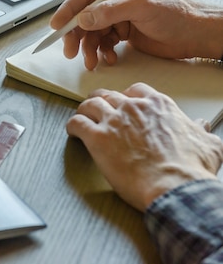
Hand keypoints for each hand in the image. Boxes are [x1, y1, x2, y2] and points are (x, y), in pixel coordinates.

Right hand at [50, 0, 222, 69]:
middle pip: (84, 16)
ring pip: (92, 32)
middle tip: (70, 51)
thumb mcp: (142, 7)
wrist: (196, 33)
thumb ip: (110, 11)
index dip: (68, 11)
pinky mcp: (122, 31)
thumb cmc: (176, 13)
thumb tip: (84, 18)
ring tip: (92, 61)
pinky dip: (102, 52)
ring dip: (89, 48)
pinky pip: (103, 42)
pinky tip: (108, 58)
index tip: (56, 27)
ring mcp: (118, 15)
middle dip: (76, 35)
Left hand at [66, 82, 222, 211]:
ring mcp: (113, 121)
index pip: (136, 91)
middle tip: (98, 109)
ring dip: (84, 110)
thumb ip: (200, 131)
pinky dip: (72, 126)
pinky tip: (72, 130)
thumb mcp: (207, 144)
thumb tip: (202, 125)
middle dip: (102, 101)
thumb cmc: (189, 169)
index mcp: (158, 105)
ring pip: (90, 104)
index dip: (127, 98)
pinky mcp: (97, 138)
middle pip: (109, 95)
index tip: (124, 104)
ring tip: (82, 116)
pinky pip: (77, 123)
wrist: (174, 187)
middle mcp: (133, 108)